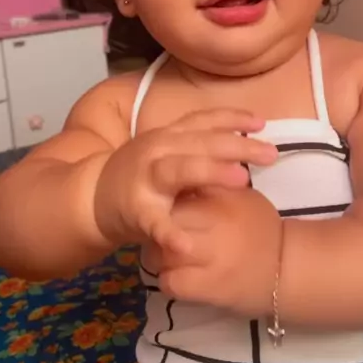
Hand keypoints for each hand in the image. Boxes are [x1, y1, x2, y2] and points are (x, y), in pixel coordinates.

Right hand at [94, 109, 276, 251]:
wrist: (91, 198)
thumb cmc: (141, 176)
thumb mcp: (169, 154)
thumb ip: (200, 148)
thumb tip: (244, 144)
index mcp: (169, 136)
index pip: (203, 121)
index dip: (233, 118)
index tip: (262, 121)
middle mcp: (157, 150)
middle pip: (200, 142)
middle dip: (237, 146)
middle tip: (271, 153)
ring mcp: (144, 179)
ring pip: (179, 169)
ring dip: (209, 171)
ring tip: (241, 179)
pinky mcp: (135, 211)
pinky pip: (154, 222)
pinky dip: (170, 232)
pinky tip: (188, 244)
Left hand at [151, 187, 281, 317]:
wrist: (288, 269)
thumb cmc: (260, 228)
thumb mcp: (241, 195)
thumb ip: (211, 184)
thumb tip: (177, 175)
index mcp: (224, 199)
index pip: (182, 189)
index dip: (168, 196)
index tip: (166, 203)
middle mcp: (216, 225)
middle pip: (168, 220)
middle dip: (158, 225)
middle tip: (162, 231)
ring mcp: (212, 258)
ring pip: (163, 252)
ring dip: (158, 254)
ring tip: (166, 255)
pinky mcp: (209, 287)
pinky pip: (170, 282)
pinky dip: (167, 280)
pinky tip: (176, 276)